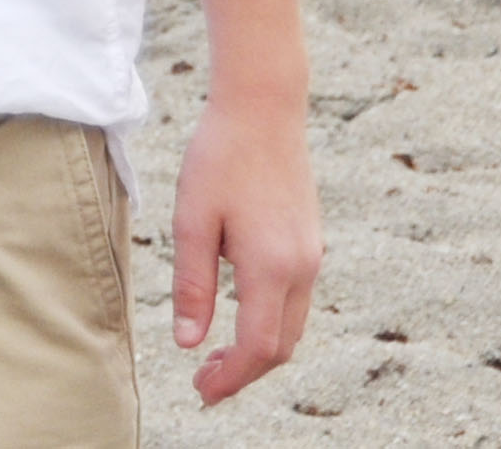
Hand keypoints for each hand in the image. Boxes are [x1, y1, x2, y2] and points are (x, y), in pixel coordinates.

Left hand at [167, 86, 318, 403]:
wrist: (263, 108)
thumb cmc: (220, 158)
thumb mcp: (192, 221)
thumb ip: (192, 285)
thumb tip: (189, 342)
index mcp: (272, 267)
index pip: (259, 348)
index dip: (231, 378)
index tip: (201, 391)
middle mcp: (302, 268)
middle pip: (281, 345)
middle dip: (245, 371)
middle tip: (204, 382)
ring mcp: (311, 254)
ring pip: (292, 324)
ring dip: (259, 348)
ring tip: (216, 355)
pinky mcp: (309, 241)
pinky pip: (295, 299)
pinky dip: (269, 320)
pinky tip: (238, 314)